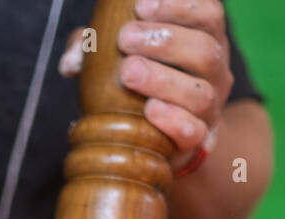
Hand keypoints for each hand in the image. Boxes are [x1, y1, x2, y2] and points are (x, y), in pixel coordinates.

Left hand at [59, 0, 232, 165]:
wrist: (158, 135)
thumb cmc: (138, 81)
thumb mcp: (118, 56)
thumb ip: (95, 49)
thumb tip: (70, 62)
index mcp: (204, 38)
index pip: (209, 13)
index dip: (180, 6)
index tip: (141, 6)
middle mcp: (214, 71)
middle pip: (206, 50)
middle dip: (165, 40)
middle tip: (126, 38)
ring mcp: (210, 107)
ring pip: (201, 93)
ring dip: (163, 79)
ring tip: (129, 71)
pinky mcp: (200, 139)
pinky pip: (195, 131)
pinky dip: (173, 120)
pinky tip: (149, 110)